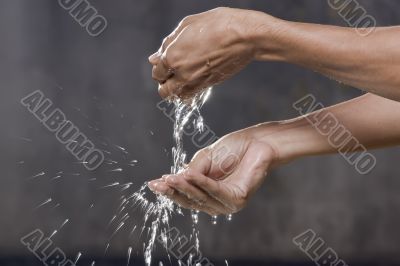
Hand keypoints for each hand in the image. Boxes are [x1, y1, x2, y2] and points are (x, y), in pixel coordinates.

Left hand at [148, 7, 272, 98]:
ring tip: (182, 78)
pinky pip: (192, 96)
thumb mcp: (187, 25)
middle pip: (164, 90)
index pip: (157, 72)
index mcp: (172, 56)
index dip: (159, 67)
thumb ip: (168, 43)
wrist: (244, 37)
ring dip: (176, 90)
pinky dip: (188, 92)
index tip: (165, 62)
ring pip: (177, 97)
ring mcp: (196, 82)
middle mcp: (182, 73)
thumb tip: (155, 57)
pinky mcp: (208, 85)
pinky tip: (193, 80)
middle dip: (164, 82)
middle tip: (171, 73)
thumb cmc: (218, 24)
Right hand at [148, 126, 279, 215]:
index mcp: (206, 193)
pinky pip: (215, 191)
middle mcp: (215, 202)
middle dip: (173, 191)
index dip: (169, 190)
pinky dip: (202, 183)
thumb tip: (173, 180)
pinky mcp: (237, 200)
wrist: (257, 142)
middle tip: (158, 183)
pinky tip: (189, 175)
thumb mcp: (205, 159)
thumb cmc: (232, 149)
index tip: (152, 184)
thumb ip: (192, 170)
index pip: (185, 195)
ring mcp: (226, 204)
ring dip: (185, 187)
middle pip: (190, 200)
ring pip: (200, 197)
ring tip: (169, 178)